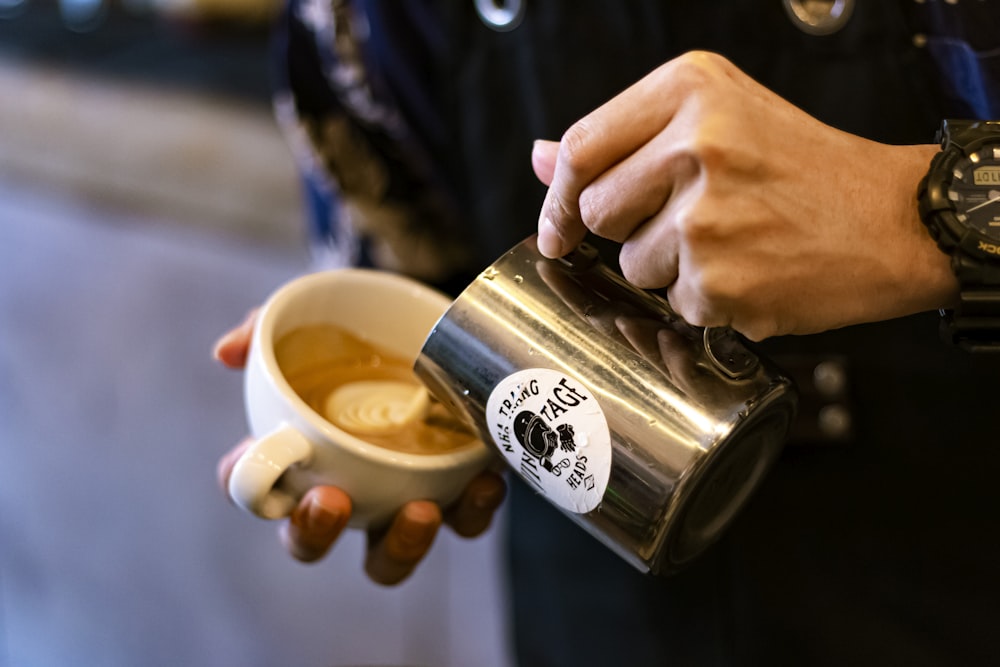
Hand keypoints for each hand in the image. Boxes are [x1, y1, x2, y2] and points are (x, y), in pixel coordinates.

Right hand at [213, 309, 506, 584]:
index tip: (266, 459)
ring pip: (389, 554)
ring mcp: (396, 496)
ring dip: (402, 544)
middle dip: (315, 533)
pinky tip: (483, 481)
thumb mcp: (307, 318)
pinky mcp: (453, 488)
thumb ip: (263, 330)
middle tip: (334, 502)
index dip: (250, 486)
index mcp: (294, 453)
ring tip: (420, 510)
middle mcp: (341, 488)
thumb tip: (227, 352)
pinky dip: (474, 509)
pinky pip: (463, 520)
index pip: (251, 486)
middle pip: (311, 541)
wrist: (429, 323)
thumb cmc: (355, 332)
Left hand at [532, 51, 957, 340]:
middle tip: (689, 223)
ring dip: (669, 269)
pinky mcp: (719, 280)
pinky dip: (705, 301)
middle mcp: (695, 146)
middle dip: (628, 230)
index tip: (560, 226)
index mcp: (691, 90)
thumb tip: (541, 157)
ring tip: (733, 244)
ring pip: (633, 265)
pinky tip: (749, 273)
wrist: (894, 221)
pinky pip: (674, 304)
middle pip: (597, 211)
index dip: (559, 197)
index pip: (581, 149)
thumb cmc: (808, 168)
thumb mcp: (722, 117)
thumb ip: (627, 137)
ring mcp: (705, 217)